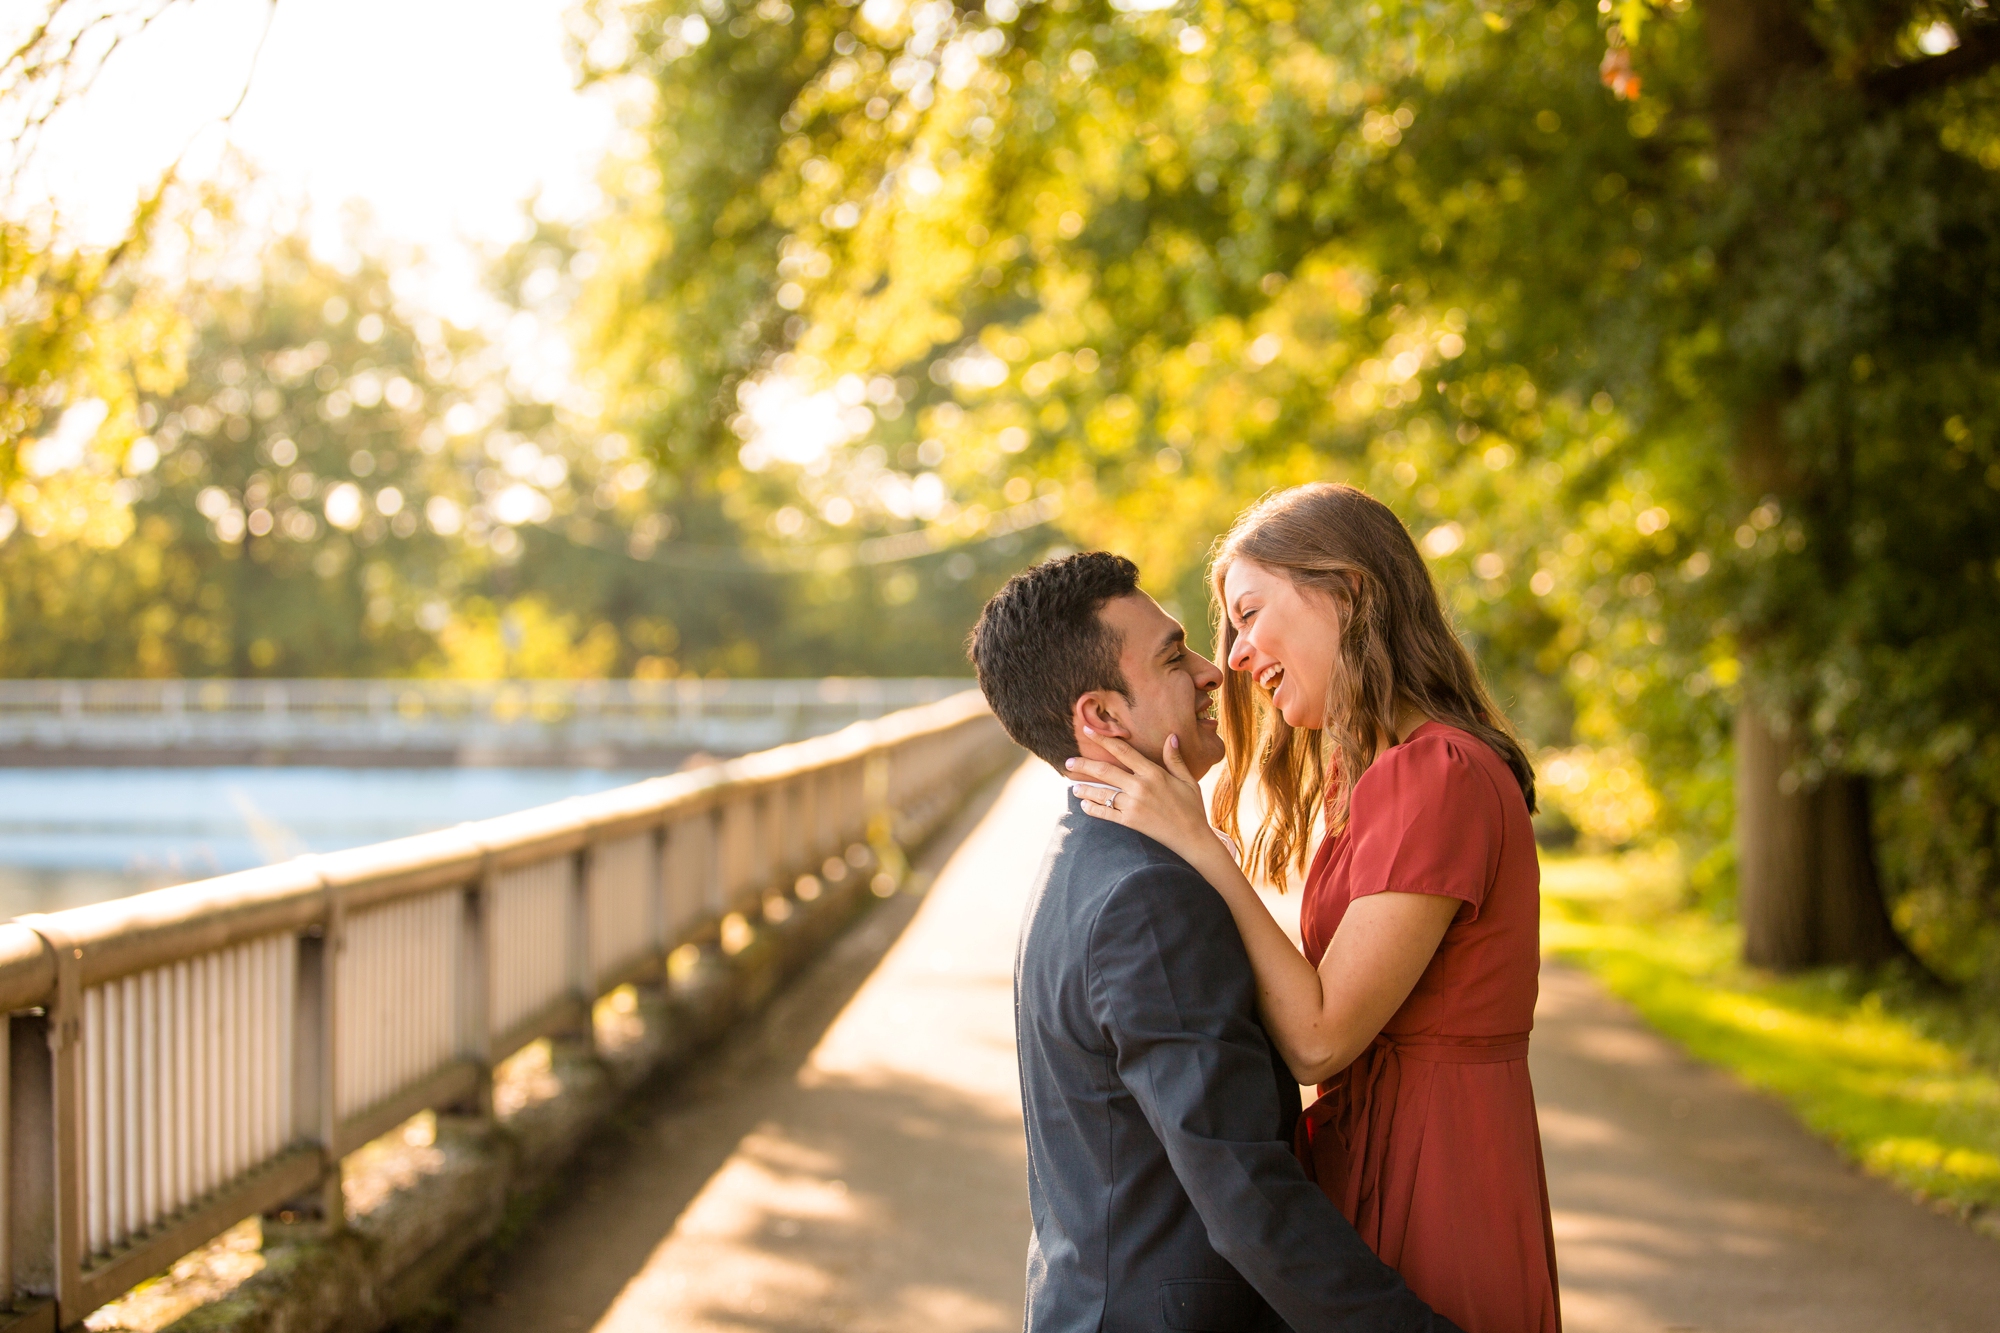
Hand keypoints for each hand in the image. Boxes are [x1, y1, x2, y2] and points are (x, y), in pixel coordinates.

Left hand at [1067, 732, 1229, 868]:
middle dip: (1084, 765)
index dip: (1104, 740)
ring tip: (1073, 787)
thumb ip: (1175, 758)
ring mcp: (1133, 805)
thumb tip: (1171, 736)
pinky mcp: (1130, 822)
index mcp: (1153, 773)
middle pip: (1105, 771)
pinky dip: (1093, 809)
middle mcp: (1140, 787)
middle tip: (1068, 762)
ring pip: (1102, 793)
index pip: (1123, 751)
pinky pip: (1106, 813)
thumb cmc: (1192, 807)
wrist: (1192, 837)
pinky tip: (1084, 805)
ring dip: (1085, 789)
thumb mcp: (1187, 779)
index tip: (1088, 732)